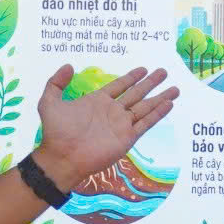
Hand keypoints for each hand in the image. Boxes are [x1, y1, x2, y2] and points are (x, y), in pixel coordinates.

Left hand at [32, 65, 176, 187]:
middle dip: (150, 83)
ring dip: (160, 97)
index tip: (143, 69)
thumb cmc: (55, 132)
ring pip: (145, 107)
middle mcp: (112, 111)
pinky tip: (168, 105)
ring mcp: (121, 125)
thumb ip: (56, 83)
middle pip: (136, 94)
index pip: (119, 86)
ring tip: (174, 88)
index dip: (131, 77)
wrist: (62, 157)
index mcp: (97, 102)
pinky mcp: (127, 138)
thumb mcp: (49, 102)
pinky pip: (146, 123)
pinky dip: (158, 114)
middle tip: (164, 72)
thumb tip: (69, 66)